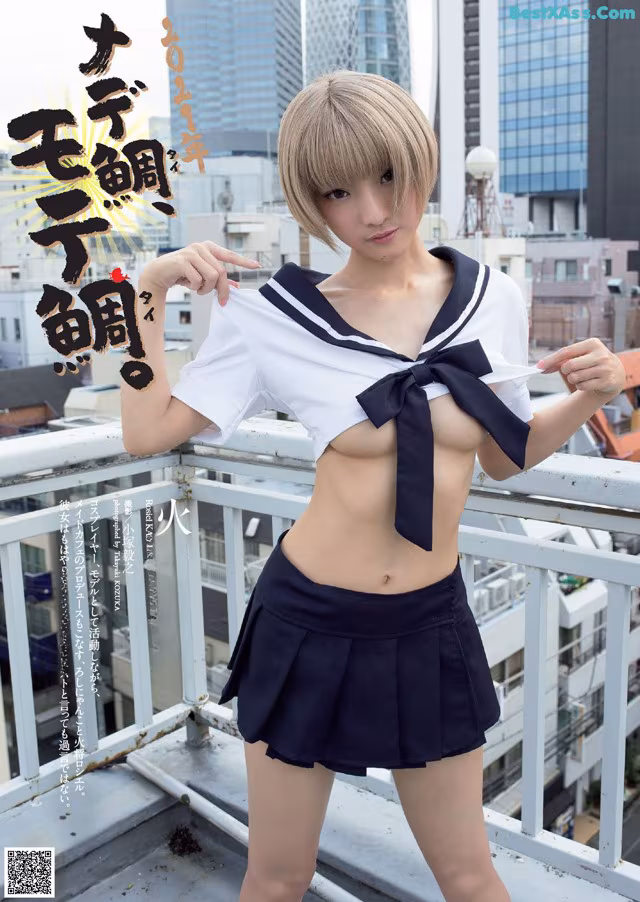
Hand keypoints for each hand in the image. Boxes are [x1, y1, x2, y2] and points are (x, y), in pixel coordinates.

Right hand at [139, 241, 260, 304]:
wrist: (160, 273)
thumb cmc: (184, 274)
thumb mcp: (202, 276)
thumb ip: (219, 279)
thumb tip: (236, 287)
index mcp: (209, 248)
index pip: (229, 255)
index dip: (244, 261)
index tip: (258, 266)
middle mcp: (201, 247)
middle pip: (221, 272)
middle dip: (221, 289)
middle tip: (221, 301)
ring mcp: (192, 252)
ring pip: (211, 276)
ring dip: (206, 289)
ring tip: (198, 289)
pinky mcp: (183, 260)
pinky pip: (198, 280)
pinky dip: (195, 288)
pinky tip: (187, 284)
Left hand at [536, 338, 625, 399]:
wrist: (616, 373)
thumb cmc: (592, 362)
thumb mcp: (581, 355)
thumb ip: (562, 359)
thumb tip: (541, 367)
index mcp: (592, 343)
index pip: (566, 351)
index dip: (551, 359)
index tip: (539, 366)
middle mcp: (600, 354)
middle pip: (569, 366)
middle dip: (565, 371)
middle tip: (570, 371)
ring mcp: (605, 368)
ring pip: (575, 377)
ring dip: (573, 379)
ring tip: (582, 376)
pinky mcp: (607, 381)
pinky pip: (582, 386)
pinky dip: (580, 386)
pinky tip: (588, 382)